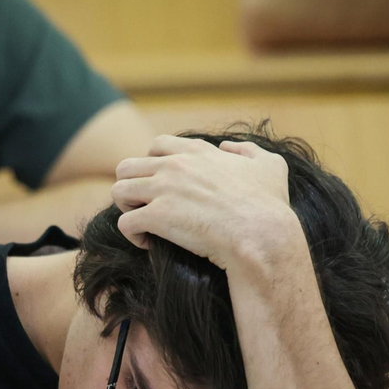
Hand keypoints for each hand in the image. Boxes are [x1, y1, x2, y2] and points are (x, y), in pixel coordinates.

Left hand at [110, 135, 296, 270]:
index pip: (157, 145)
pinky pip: (125, 223)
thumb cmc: (269, 204)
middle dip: (132, 185)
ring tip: (144, 223)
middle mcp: (174, 165)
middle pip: (127, 166)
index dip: (153, 164)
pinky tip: (148, 243)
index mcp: (196, 151)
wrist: (261, 234)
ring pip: (118, 191)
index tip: (162, 184)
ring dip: (127, 208)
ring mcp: (162, 190)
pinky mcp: (157, 217)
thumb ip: (248, 150)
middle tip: (147, 206)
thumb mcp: (270, 165)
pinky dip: (132, 234)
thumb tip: (228, 147)